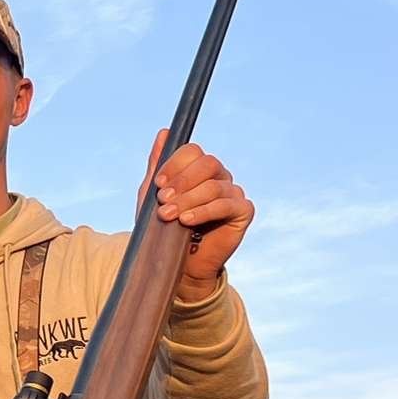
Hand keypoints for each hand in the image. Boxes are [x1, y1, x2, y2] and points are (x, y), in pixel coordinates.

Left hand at [143, 129, 254, 299]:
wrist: (179, 265)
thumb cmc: (166, 229)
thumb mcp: (154, 196)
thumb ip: (158, 165)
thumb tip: (164, 132)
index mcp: (199, 169)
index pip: (193, 152)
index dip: (175, 165)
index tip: (158, 184)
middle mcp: (220, 177)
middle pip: (207, 164)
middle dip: (182, 182)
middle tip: (163, 201)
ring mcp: (234, 193)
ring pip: (213, 186)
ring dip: (188, 201)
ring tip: (169, 216)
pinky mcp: (243, 212)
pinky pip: (226, 205)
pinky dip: (204, 212)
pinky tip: (187, 221)